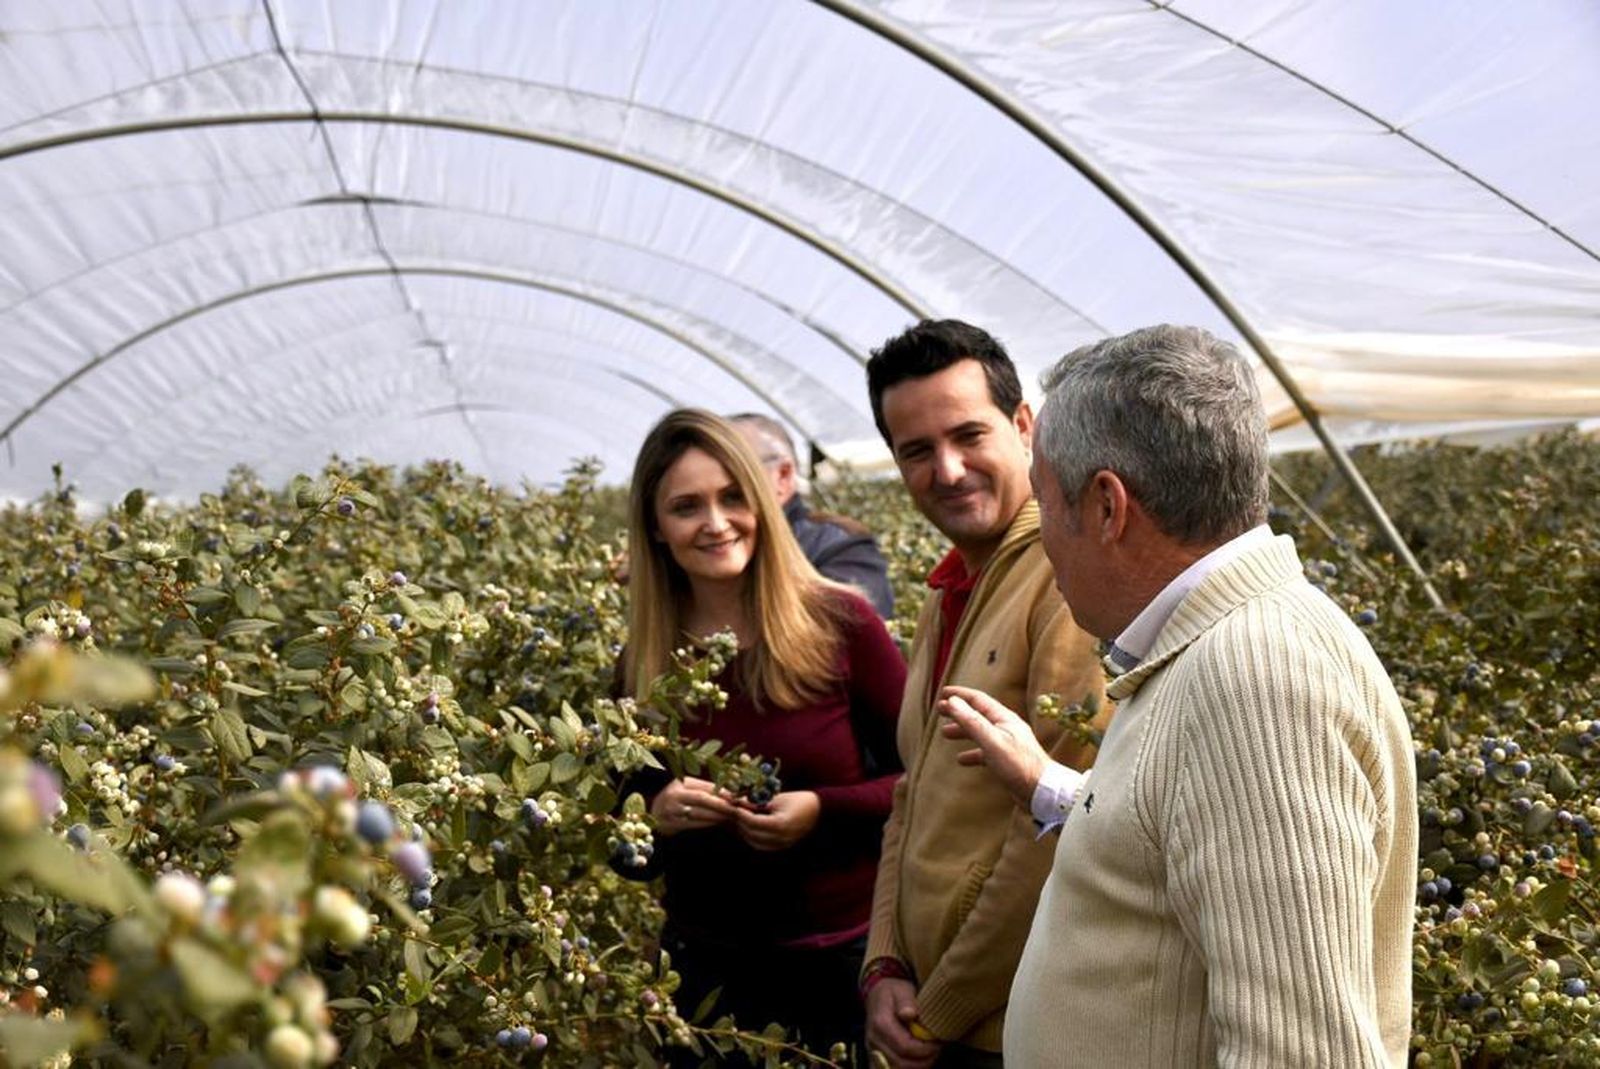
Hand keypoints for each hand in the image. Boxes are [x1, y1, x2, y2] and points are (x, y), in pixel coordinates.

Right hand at [650, 777, 739, 836]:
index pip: (705, 786)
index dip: (723, 792)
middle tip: (737, 809)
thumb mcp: (686, 790)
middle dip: (722, 804)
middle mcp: (674, 795)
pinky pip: (694, 824)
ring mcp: (671, 811)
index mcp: (680, 783)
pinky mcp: (671, 825)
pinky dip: (708, 823)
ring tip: (732, 816)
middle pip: (703, 799)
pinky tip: (719, 823)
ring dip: (718, 815)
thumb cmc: (675, 801)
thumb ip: (705, 790)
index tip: (738, 797)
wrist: (651, 816)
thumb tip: (731, 793)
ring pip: (699, 813)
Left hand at [733, 790, 819, 850]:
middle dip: (740, 823)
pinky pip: (762, 846)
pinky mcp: (782, 847)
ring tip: (740, 820)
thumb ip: (758, 803)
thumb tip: (738, 802)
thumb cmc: (799, 801)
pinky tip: (750, 828)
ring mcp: (782, 845)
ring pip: (755, 843)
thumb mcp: (778, 799)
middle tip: (733, 812)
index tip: (734, 806)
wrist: (819, 811)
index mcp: (781, 824)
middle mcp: (781, 838)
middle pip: (752, 834)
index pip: (754, 822)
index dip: (741, 815)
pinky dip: (753, 838)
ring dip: (745, 832)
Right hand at [865, 977, 940, 1068]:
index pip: (905, 1047)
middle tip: (937, 1050)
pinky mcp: (875, 1057)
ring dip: (918, 1066)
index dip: (925, 1049)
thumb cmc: (893, 991)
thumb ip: (906, 1001)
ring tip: (929, 1054)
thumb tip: (909, 1014)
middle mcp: (875, 1041)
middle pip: (902, 1064)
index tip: (937, 1042)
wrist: (877, 995)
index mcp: (881, 1024)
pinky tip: (917, 1060)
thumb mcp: (901, 990)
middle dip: (924, 1060)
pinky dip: (907, 1068)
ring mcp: (873, 1051)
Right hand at [937, 685, 1046, 808]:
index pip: (979, 700)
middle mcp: (1006, 728)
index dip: (960, 695)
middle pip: (978, 715)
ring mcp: (1007, 744)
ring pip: (980, 733)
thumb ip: (972, 721)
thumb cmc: (1018, 764)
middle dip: (959, 712)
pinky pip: (985, 751)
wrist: (1042, 791)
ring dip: (963, 731)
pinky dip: (972, 752)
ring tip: (945, 733)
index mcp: (1004, 718)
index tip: (943, 693)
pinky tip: (961, 760)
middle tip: (940, 711)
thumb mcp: (991, 740)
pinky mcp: (1007, 760)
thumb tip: (953, 701)